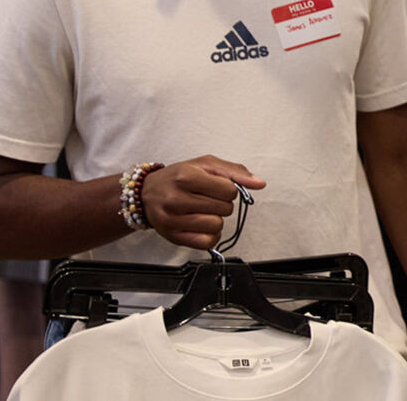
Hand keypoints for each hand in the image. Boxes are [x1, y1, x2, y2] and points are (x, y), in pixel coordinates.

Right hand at [142, 155, 265, 249]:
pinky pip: (207, 242)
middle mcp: (177, 198)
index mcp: (187, 176)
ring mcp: (173, 220)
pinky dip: (210, 235)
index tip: (217, 187)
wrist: (146, 193)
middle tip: (206, 198)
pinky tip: (200, 224)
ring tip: (202, 210)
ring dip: (216, 219)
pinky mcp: (173, 236)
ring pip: (217, 226)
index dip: (229, 189)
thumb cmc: (179, 176)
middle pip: (225, 209)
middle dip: (221, 203)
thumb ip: (235, 172)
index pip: (229, 190)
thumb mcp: (205, 164)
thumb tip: (260, 183)